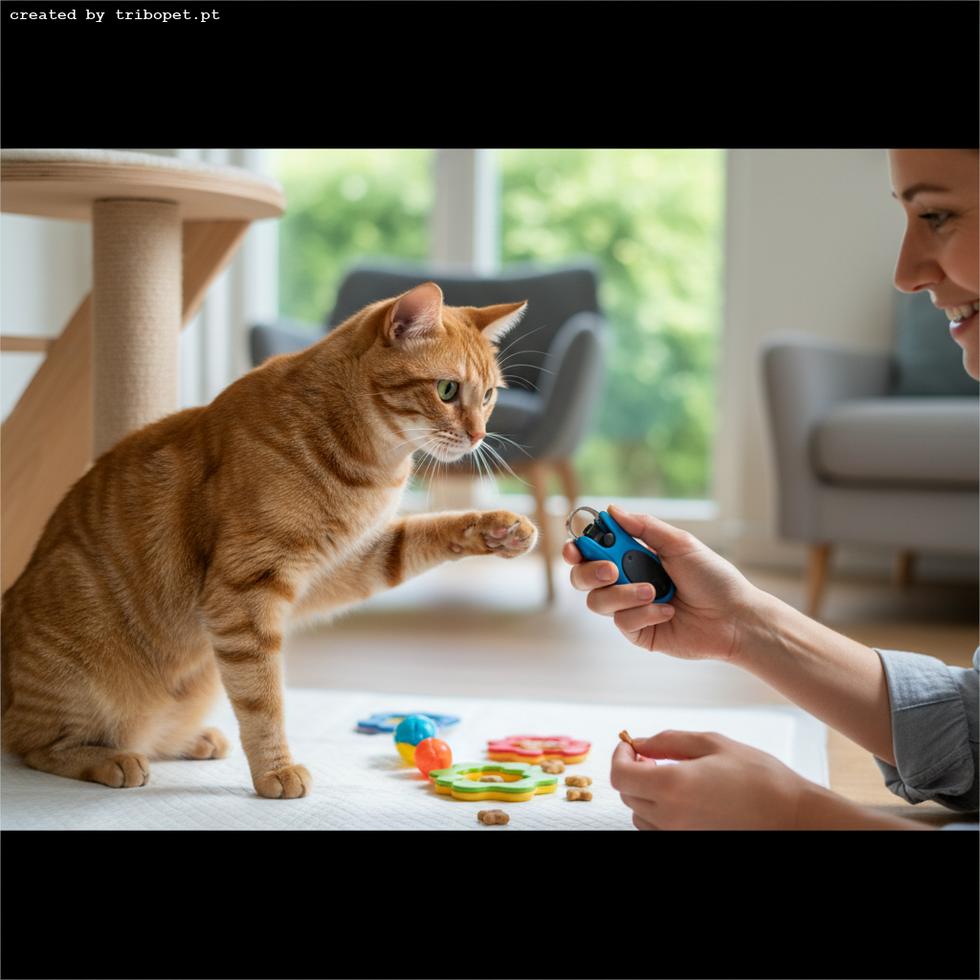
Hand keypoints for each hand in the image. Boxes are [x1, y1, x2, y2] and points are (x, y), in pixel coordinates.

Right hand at [562, 504, 760, 660]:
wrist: (734, 616)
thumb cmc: (713, 577)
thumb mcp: (680, 544)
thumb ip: (645, 527)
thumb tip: (612, 510)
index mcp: (633, 556)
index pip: (593, 550)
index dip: (578, 548)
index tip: (575, 548)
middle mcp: (626, 582)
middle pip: (583, 578)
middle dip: (590, 572)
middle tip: (611, 570)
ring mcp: (630, 608)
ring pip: (598, 602)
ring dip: (624, 594)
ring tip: (654, 592)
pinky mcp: (638, 632)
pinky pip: (622, 622)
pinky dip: (644, 613)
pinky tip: (668, 611)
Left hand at [611, 730, 928, 829]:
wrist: (794, 816)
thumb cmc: (760, 778)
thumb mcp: (713, 744)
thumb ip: (668, 741)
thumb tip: (639, 742)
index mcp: (672, 786)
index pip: (620, 775)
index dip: (619, 756)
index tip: (629, 745)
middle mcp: (671, 817)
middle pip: (627, 794)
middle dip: (633, 771)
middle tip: (652, 755)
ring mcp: (680, 835)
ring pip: (640, 814)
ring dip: (645, 793)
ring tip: (672, 776)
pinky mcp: (691, 843)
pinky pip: (659, 830)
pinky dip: (660, 812)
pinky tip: (683, 796)